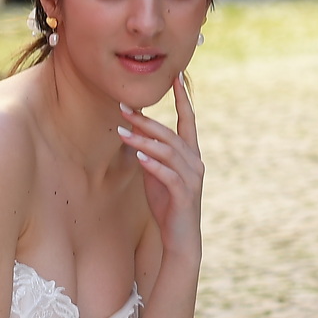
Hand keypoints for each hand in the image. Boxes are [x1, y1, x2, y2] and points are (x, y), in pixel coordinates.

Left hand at [117, 74, 203, 261]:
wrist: (180, 240)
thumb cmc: (167, 206)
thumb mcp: (156, 175)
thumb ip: (150, 155)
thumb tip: (136, 136)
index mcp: (191, 154)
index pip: (188, 120)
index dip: (183, 98)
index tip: (176, 77)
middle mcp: (195, 162)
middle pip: (170, 134)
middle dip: (146, 120)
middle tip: (124, 107)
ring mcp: (192, 179)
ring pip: (168, 152)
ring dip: (144, 140)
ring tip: (122, 131)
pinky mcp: (185, 195)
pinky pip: (168, 175)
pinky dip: (153, 164)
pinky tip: (138, 156)